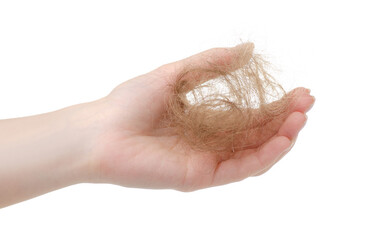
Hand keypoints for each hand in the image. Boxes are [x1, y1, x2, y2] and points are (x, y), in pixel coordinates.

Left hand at [87, 44, 314, 190]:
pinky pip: (238, 169)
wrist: (101, 131)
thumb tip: (248, 49)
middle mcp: (211, 142)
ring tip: (300, 119)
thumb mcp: (177, 74)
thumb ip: (212, 64)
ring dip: (280, 138)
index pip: (250, 114)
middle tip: (307, 102)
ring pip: (253, 154)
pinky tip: (280, 140)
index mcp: (207, 120)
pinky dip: (262, 156)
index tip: (299, 90)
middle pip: (256, 134)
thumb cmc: (131, 102)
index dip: (275, 104)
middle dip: (284, 119)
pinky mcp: (201, 176)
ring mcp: (208, 160)